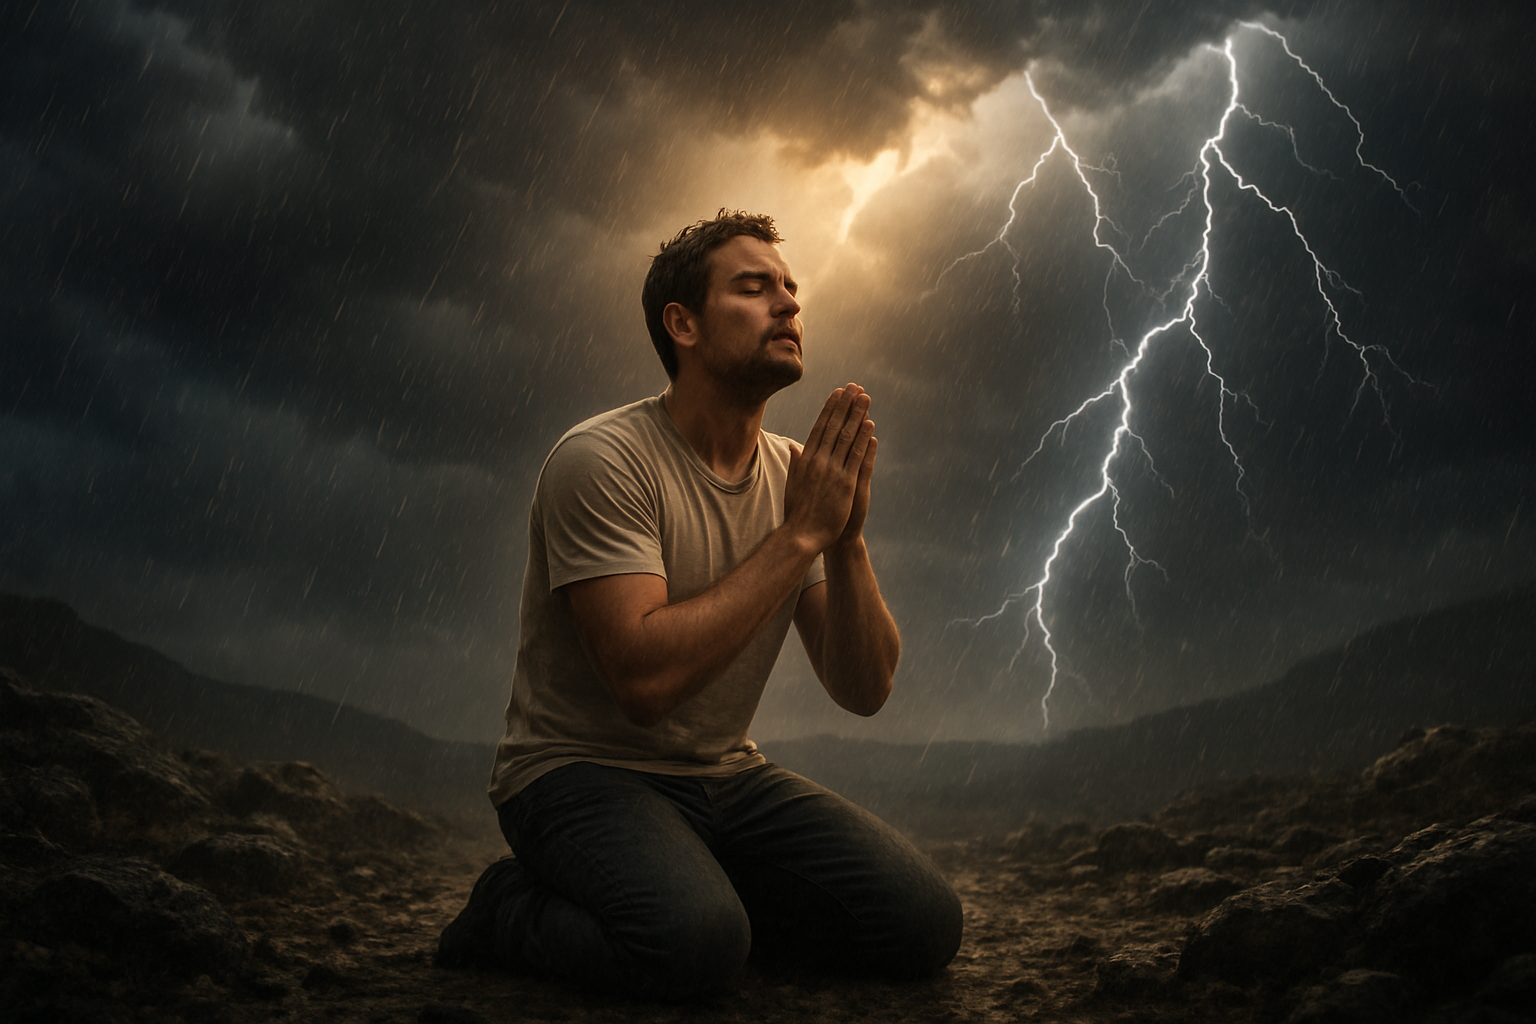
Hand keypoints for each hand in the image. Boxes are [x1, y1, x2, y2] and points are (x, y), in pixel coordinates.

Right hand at [784, 384, 874, 552]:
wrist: (802, 535)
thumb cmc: (797, 513)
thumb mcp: (792, 484)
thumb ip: (795, 464)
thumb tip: (794, 447)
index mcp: (806, 460)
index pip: (819, 427)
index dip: (830, 408)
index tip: (837, 393)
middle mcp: (818, 461)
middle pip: (833, 427)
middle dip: (845, 405)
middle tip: (855, 387)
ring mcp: (832, 471)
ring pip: (846, 437)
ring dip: (856, 415)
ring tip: (865, 398)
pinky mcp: (846, 483)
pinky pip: (856, 456)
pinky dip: (863, 439)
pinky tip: (869, 425)